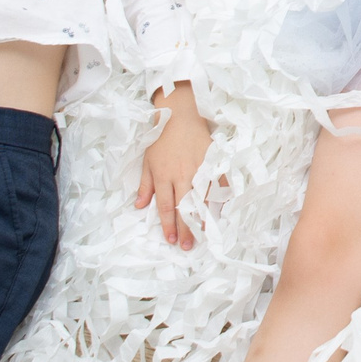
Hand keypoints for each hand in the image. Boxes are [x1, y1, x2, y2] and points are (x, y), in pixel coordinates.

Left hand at [136, 84, 211, 248]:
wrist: (181, 115)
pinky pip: (219, 183)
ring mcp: (200, 169)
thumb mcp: (147, 161)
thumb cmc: (161, 139)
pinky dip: (222, 197)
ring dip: (203, 217)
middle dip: (185, 228)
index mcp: (164, 175)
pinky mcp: (213, 162)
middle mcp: (182, 175)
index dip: (168, 225)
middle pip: (183, 207)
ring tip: (204, 233)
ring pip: (203, 198)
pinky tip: (221, 211)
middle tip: (187, 246)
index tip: (171, 240)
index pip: (165, 206)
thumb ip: (144, 185)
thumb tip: (138, 206)